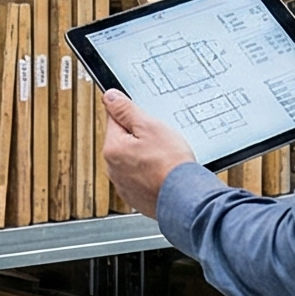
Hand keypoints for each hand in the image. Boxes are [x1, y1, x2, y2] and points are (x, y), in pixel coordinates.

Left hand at [103, 90, 197, 217]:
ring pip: (133, 160)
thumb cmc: (170, 164)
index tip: (144, 119)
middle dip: (139, 137)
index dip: (132, 115)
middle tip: (160, 139)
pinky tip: (164, 172)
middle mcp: (113, 169)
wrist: (184, 198)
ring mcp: (124, 185)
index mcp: (112, 149)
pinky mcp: (136, 197)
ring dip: (146, 156)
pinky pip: (141, 177)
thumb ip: (126, 110)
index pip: (114, 119)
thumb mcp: (149, 126)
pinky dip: (150, 174)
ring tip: (165, 158)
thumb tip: (110, 97)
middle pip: (123, 140)